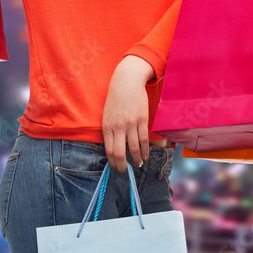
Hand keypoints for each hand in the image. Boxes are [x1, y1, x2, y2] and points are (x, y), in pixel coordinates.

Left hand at [101, 56, 154, 172]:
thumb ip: (109, 131)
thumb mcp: (107, 115)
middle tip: (125, 171)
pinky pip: (144, 139)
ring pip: (133, 148)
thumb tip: (112, 148)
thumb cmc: (115, 99)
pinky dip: (145, 150)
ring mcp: (130, 123)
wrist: (126, 82)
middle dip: (122, 165)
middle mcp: (118, 127)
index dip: (113, 162)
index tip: (116, 167)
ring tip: (138, 163)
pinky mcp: (142, 119)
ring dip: (136, 159)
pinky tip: (146, 155)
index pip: (109, 151)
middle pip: (119, 153)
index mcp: (107, 127)